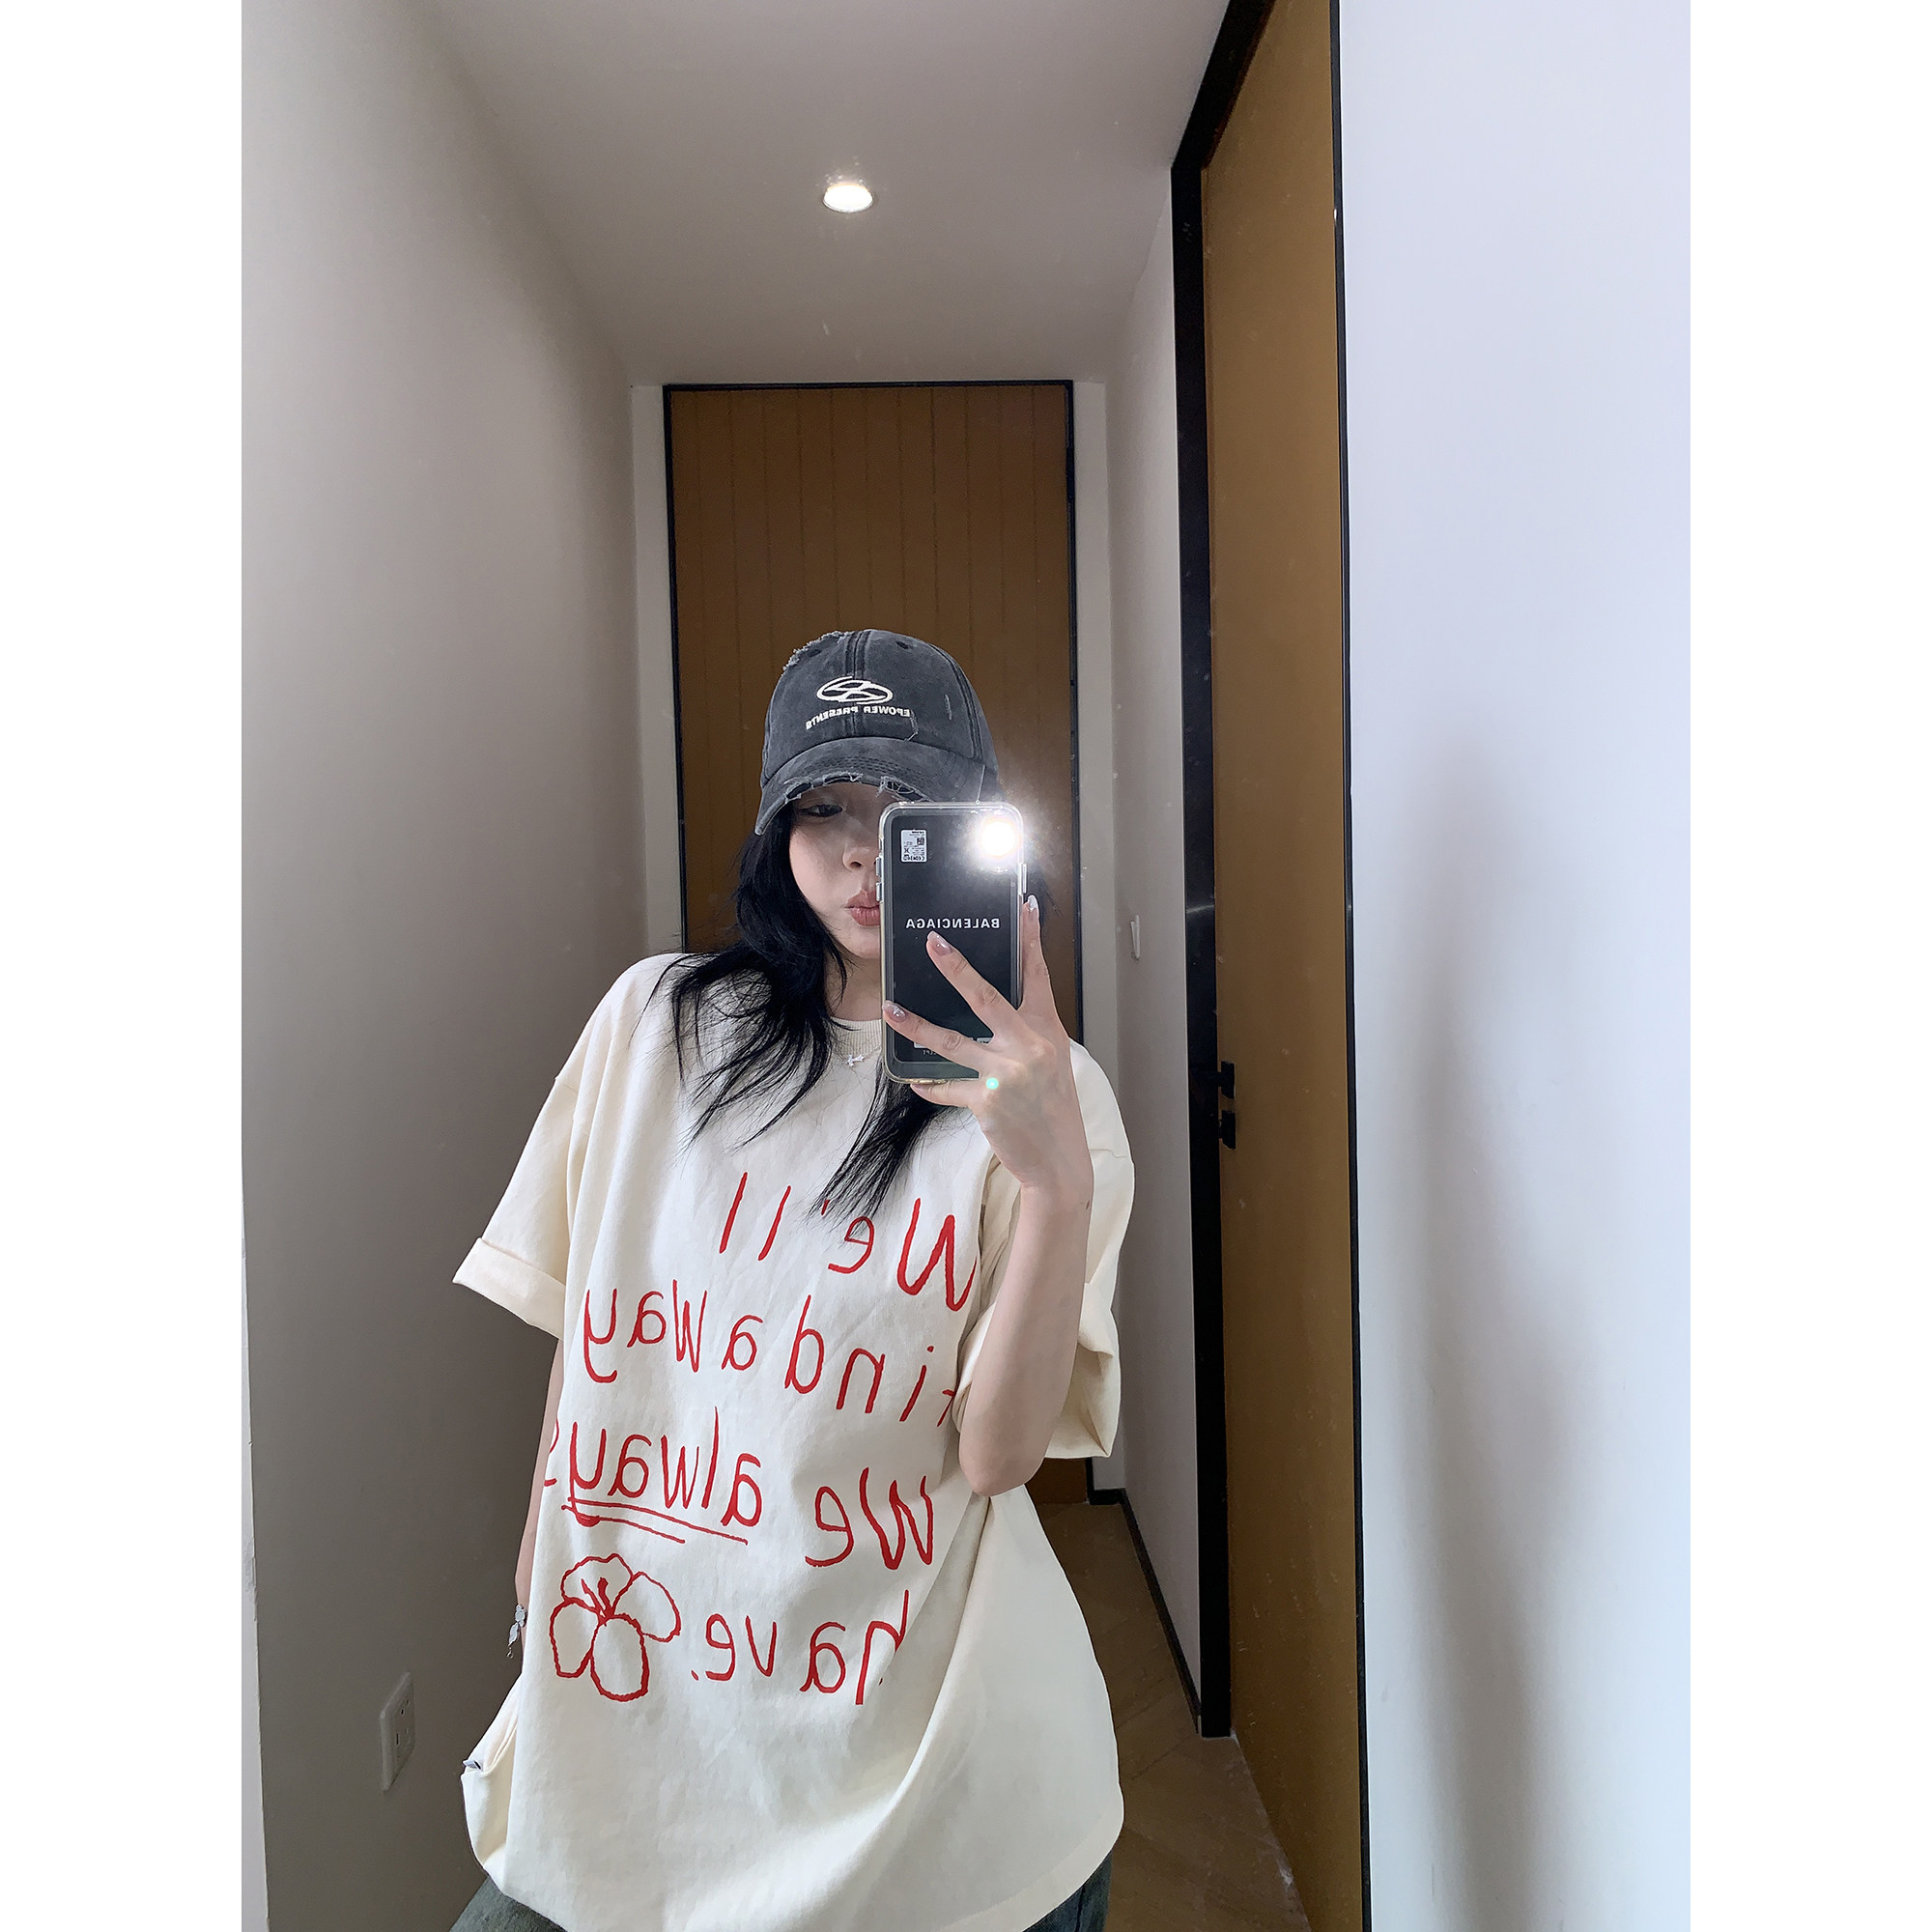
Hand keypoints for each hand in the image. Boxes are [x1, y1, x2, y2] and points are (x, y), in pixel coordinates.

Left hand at [884, 899, 1093, 1207]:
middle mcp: (1028, 1047)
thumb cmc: (1054, 1108)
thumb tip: (996, 1009)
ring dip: (917, 1024)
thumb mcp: (1052, 1062)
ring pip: (952, 1041)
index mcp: (1046, 1032)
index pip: (1037, 977)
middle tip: (932, 943)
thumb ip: (1027, 1033)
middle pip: (986, 997)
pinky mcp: (986, 1101)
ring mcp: (1005, 1074)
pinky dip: (930, 1084)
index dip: (1030, 940)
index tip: (1024, 907)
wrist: (1059, 1161)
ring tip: (891, 1008)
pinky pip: (946, 1086)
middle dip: (957, 968)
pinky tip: (915, 1079)